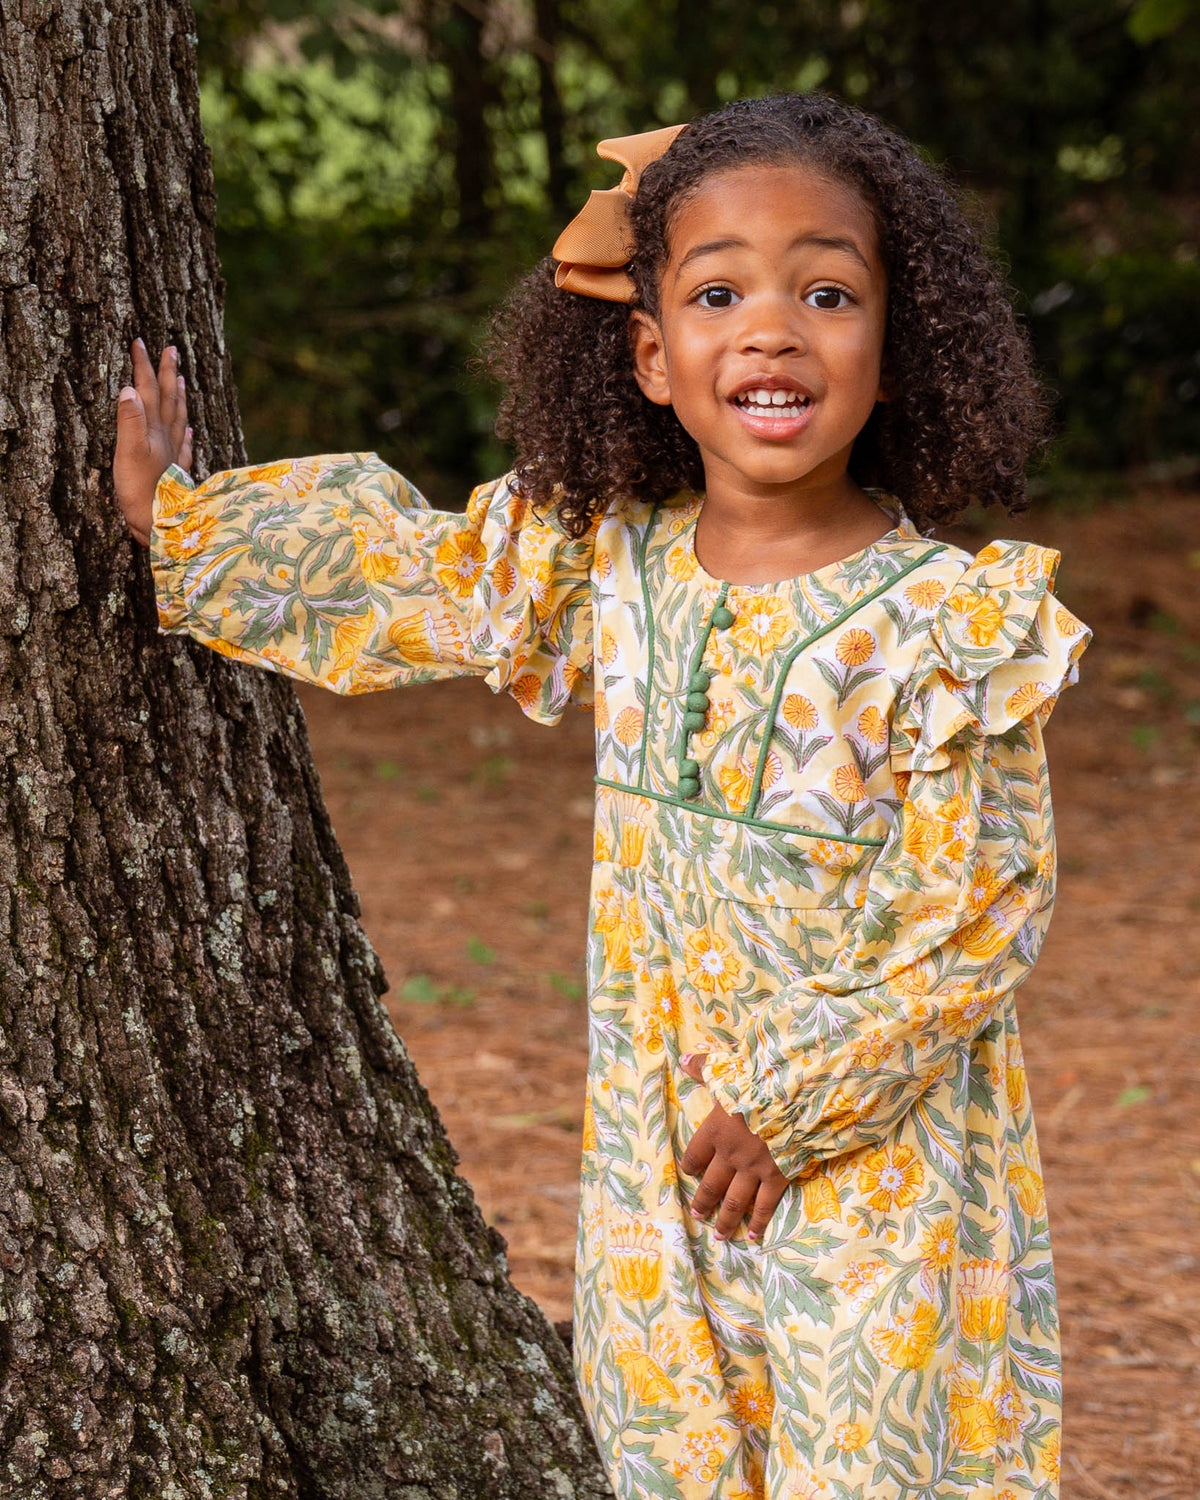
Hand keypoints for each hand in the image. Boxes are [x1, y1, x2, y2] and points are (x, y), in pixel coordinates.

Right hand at [113, 339, 192, 546]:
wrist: (162, 524)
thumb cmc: (141, 491)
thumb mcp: (129, 453)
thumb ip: (129, 420)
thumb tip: (130, 388)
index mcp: (153, 430)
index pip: (148, 390)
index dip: (144, 366)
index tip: (140, 342)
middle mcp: (166, 438)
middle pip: (168, 399)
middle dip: (167, 372)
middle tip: (171, 349)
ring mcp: (173, 455)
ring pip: (178, 418)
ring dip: (179, 397)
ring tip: (182, 380)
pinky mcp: (176, 472)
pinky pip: (184, 446)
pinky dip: (186, 433)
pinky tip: (189, 429)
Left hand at [678, 1052, 788, 1243]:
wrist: (795, 1094)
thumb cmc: (759, 1078)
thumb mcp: (727, 1070)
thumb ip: (704, 1068)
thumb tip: (683, 1060)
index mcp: (714, 1130)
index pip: (695, 1155)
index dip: (690, 1165)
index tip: (689, 1173)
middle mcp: (730, 1155)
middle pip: (711, 1185)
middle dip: (703, 1202)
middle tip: (697, 1216)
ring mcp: (754, 1169)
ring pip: (735, 1201)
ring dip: (726, 1219)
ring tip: (720, 1235)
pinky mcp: (778, 1176)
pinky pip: (766, 1205)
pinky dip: (759, 1223)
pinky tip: (753, 1236)